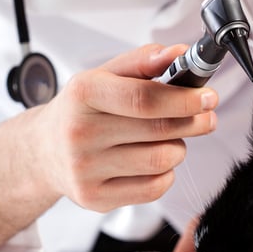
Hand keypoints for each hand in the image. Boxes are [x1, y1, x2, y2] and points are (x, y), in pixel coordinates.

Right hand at [0, 43, 217, 251]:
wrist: (44, 150)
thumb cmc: (82, 109)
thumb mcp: (104, 75)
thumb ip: (143, 61)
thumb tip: (181, 53)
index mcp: (83, 94)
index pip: (144, 98)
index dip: (183, 98)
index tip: (208, 96)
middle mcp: (80, 133)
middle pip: (157, 129)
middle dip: (193, 120)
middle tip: (207, 115)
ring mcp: (85, 170)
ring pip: (161, 160)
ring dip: (178, 146)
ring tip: (171, 137)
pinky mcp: (95, 198)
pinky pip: (153, 188)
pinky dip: (166, 172)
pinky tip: (155, 159)